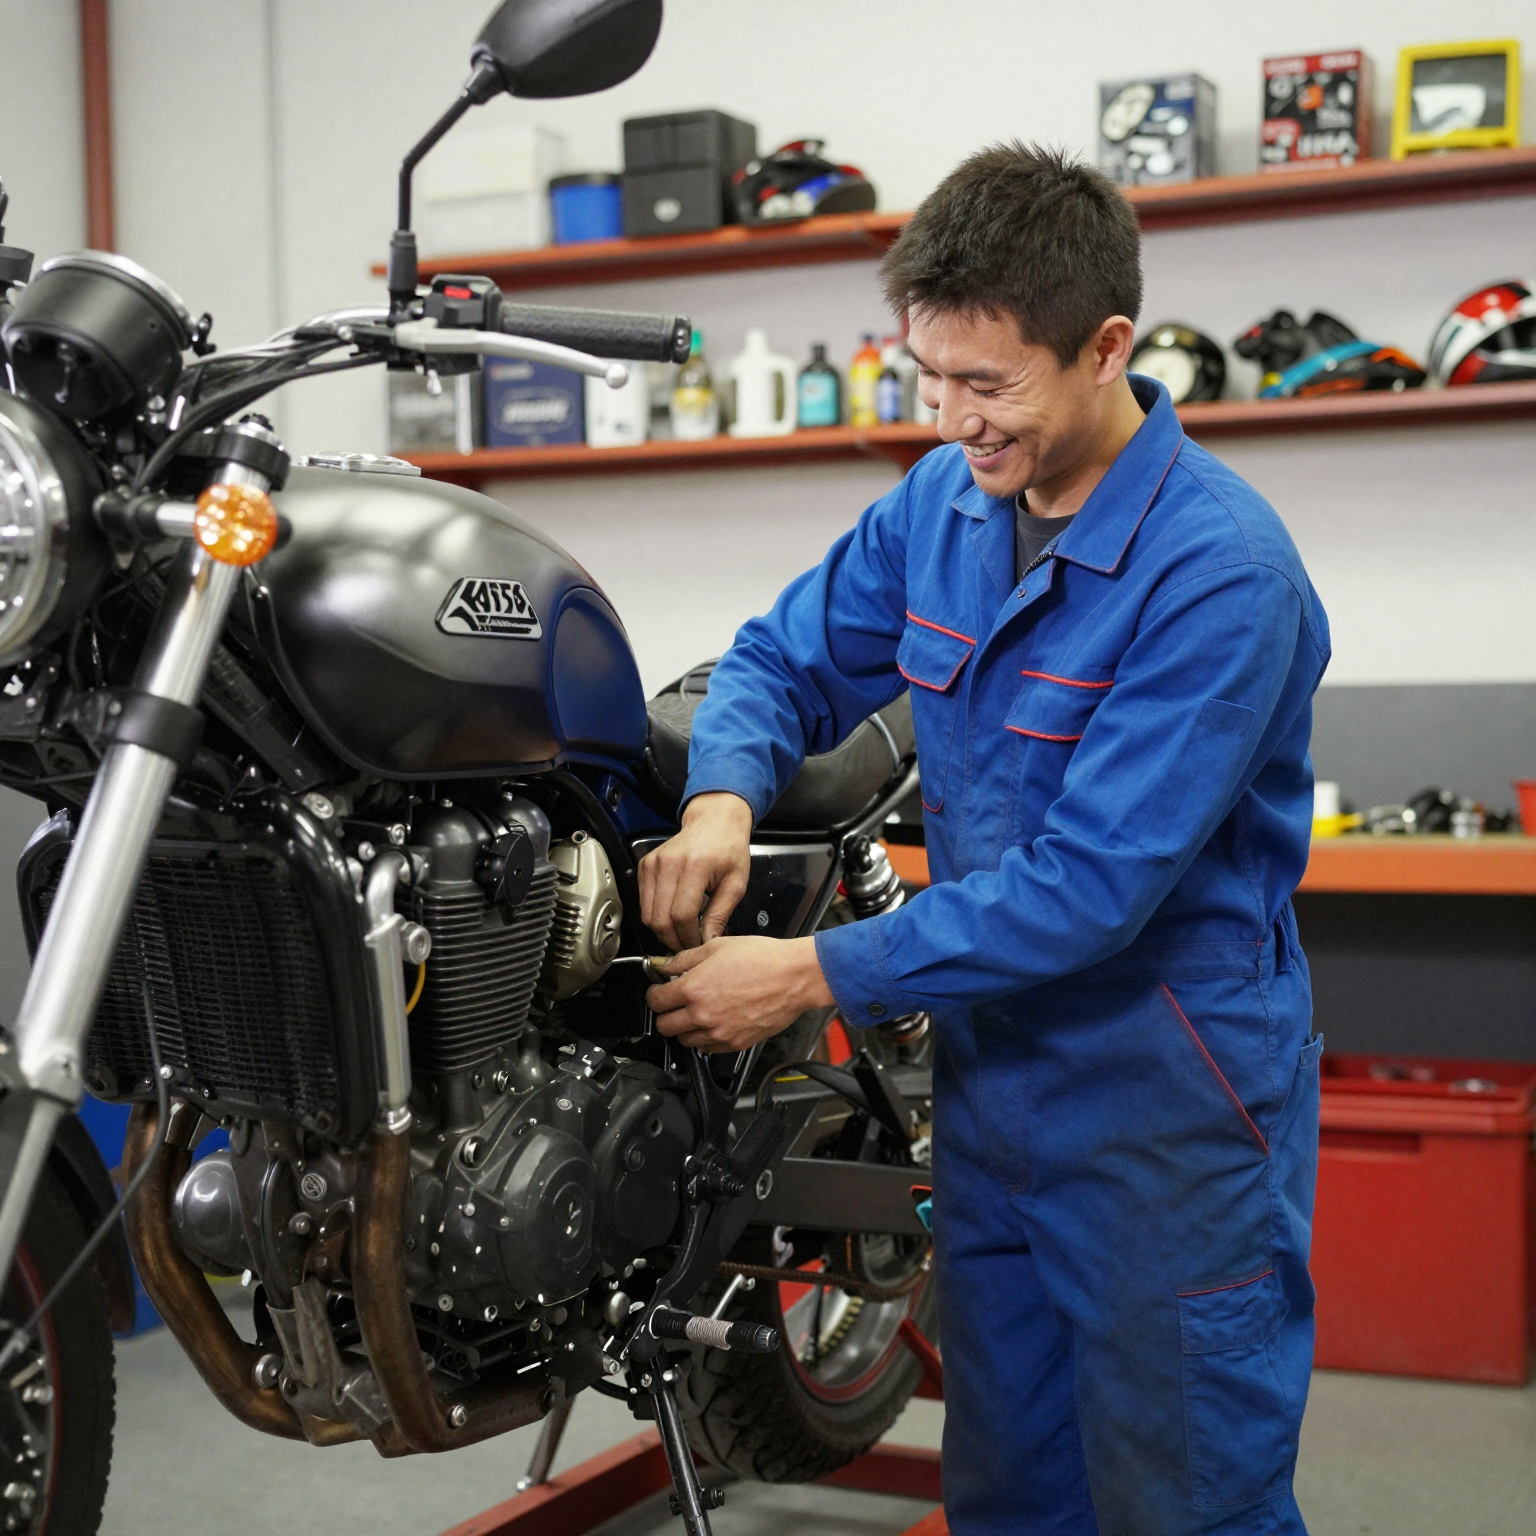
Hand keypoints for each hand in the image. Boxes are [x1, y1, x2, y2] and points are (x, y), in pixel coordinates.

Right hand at [638, 792, 752, 949]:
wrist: (714, 822)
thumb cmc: (728, 849)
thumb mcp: (736, 883)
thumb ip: (720, 914)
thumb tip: (708, 940)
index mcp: (695, 866)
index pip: (681, 915)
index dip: (688, 937)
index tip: (698, 943)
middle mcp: (669, 864)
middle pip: (660, 918)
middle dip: (674, 939)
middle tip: (688, 943)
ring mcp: (653, 864)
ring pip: (647, 914)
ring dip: (663, 930)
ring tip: (682, 931)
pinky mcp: (645, 866)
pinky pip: (644, 902)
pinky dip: (656, 914)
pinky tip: (673, 913)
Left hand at [646, 935, 833, 1053]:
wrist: (793, 977)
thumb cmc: (762, 959)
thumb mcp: (717, 946)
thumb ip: (684, 959)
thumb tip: (666, 965)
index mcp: (693, 989)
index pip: (656, 1001)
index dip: (655, 994)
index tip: (659, 991)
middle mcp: (702, 1015)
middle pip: (664, 1027)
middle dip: (665, 1014)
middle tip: (674, 1004)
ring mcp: (719, 1033)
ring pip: (684, 1041)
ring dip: (684, 1028)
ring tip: (696, 1013)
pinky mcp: (735, 1043)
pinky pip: (708, 1049)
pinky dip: (705, 1039)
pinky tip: (714, 1022)